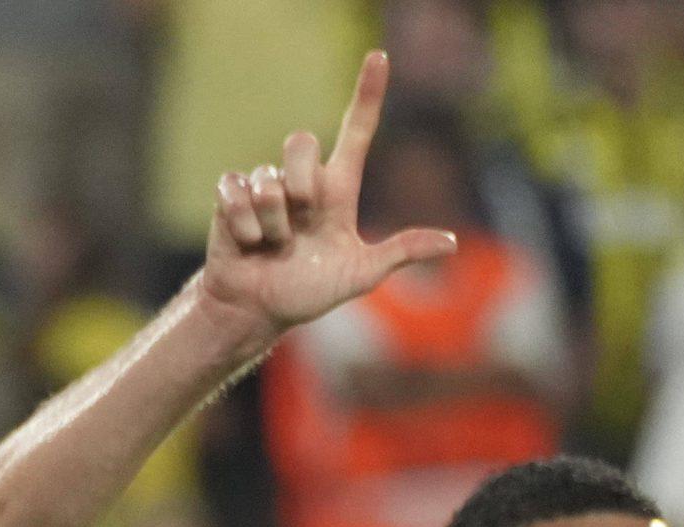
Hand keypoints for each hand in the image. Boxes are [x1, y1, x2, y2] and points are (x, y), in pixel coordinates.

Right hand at [197, 53, 456, 351]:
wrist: (255, 311)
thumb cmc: (306, 293)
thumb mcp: (359, 275)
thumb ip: (400, 253)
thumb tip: (452, 243)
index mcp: (336, 190)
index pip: (356, 132)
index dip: (368, 94)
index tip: (379, 57)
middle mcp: (302, 181)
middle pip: (300, 142)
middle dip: (300, 183)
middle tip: (299, 221)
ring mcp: (265, 185)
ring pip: (268, 181)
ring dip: (271, 223)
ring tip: (271, 246)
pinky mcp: (231, 195)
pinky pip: (236, 191)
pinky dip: (243, 225)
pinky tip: (246, 243)